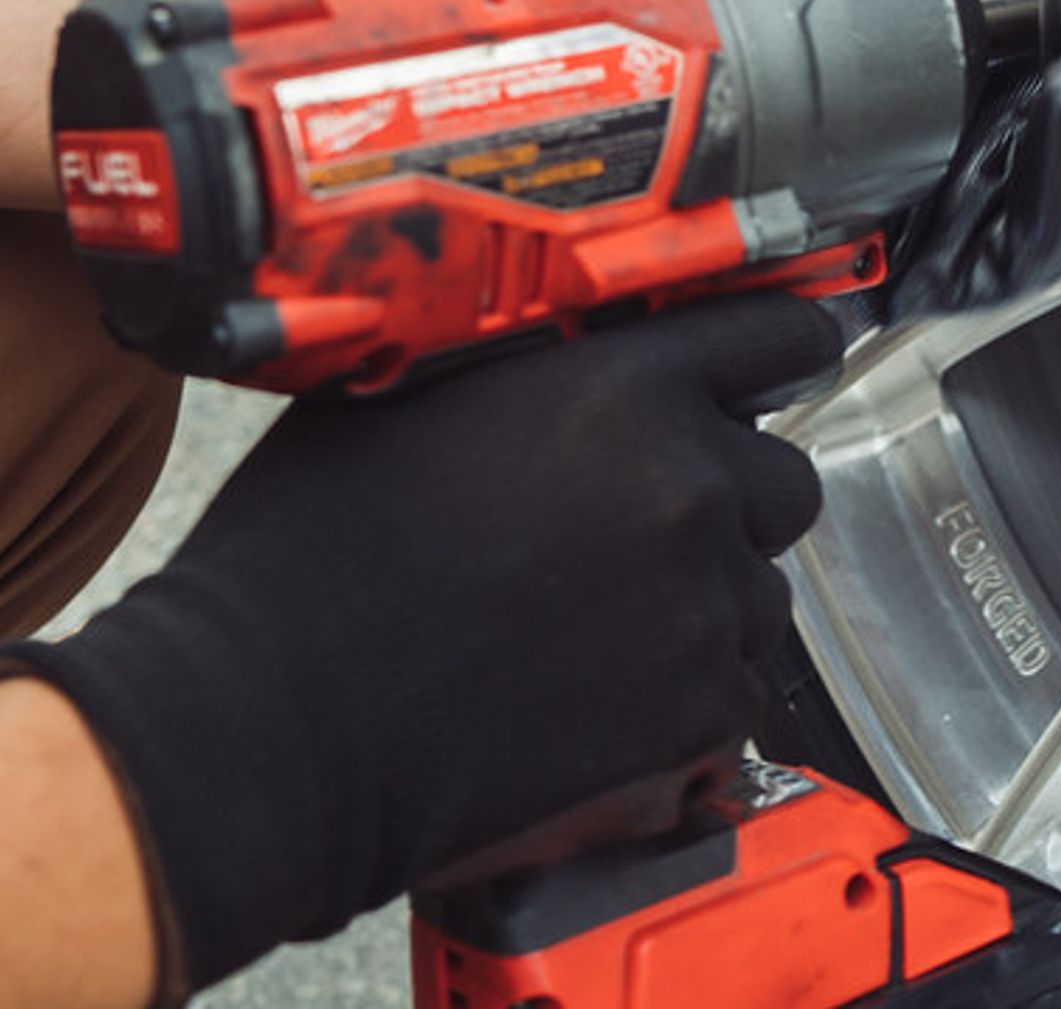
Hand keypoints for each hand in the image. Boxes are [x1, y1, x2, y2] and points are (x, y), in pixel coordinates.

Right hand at [0, 294, 832, 993]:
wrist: (274, 724)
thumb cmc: (308, 558)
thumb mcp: (408, 394)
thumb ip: (530, 369)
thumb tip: (573, 356)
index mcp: (622, 387)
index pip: (778, 338)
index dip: (785, 353)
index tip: (786, 367)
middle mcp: (685, 485)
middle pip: (783, 478)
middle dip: (731, 496)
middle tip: (643, 530)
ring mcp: (700, 604)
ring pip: (760, 590)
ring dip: (705, 599)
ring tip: (595, 626)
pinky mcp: (696, 710)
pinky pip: (737, 686)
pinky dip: (687, 690)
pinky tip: (596, 692)